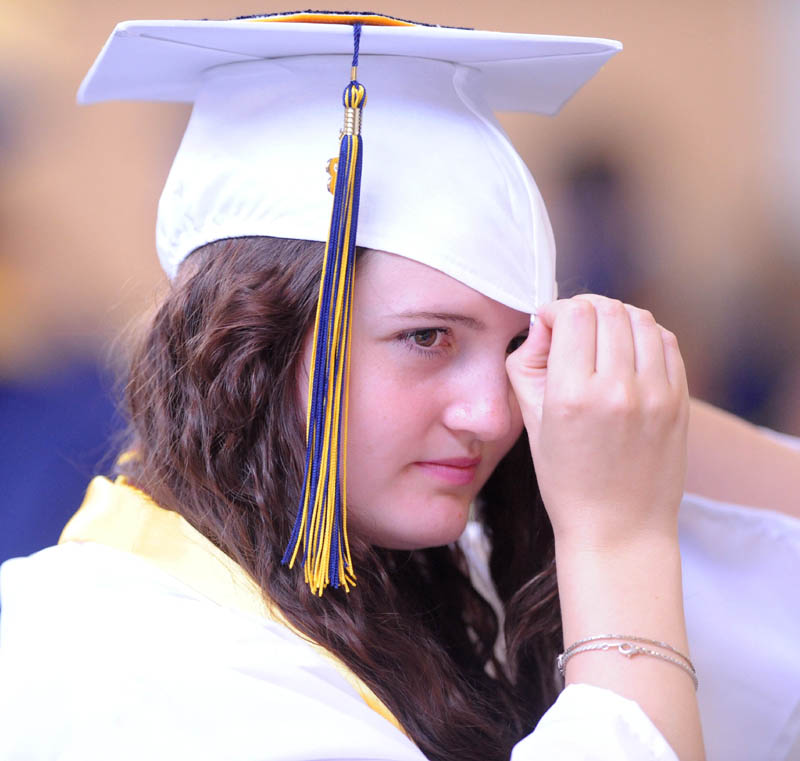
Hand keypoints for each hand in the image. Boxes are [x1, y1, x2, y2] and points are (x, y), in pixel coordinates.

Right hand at [506, 295, 688, 551]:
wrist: (619, 528)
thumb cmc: (566, 481)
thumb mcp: (530, 424)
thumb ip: (527, 365)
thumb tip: (543, 325)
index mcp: (573, 396)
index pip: (574, 314)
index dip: (555, 309)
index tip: (548, 325)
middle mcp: (618, 389)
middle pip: (607, 310)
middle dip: (583, 310)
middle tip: (571, 330)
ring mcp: (656, 394)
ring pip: (641, 319)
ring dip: (616, 318)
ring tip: (601, 339)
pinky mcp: (680, 401)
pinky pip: (666, 342)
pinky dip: (645, 336)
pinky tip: (628, 353)